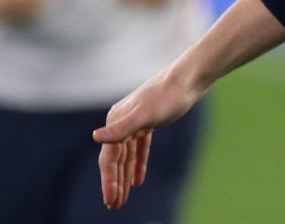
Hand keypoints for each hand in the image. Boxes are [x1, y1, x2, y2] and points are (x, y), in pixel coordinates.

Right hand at [92, 67, 204, 209]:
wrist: (189, 78)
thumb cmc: (168, 96)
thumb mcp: (145, 116)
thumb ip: (121, 129)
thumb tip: (95, 137)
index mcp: (116, 120)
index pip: (109, 158)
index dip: (109, 181)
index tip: (111, 202)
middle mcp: (121, 121)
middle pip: (115, 159)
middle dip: (114, 183)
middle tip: (114, 206)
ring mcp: (135, 121)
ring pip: (127, 155)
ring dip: (124, 177)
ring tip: (122, 198)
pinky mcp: (149, 121)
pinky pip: (139, 148)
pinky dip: (138, 164)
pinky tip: (137, 180)